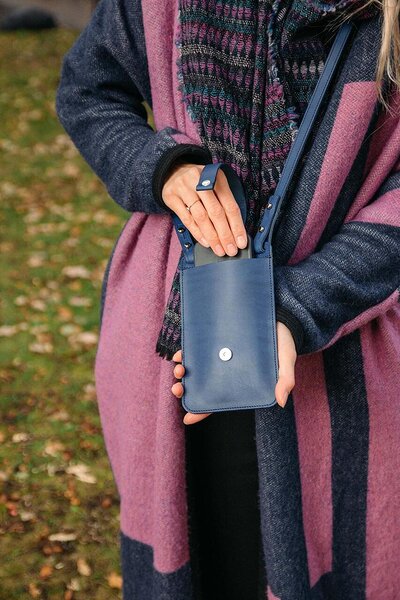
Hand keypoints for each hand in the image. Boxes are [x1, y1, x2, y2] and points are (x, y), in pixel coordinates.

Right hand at [162, 163, 247, 255]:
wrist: (172, 170)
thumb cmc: (198, 182)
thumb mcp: (214, 184)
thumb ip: (224, 202)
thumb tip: (234, 230)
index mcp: (216, 177)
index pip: (230, 205)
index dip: (237, 226)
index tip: (241, 241)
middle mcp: (199, 181)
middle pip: (216, 212)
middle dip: (225, 235)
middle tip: (231, 250)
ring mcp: (184, 188)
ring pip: (201, 217)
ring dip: (212, 236)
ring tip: (219, 249)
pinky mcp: (171, 197)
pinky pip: (186, 219)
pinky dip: (197, 232)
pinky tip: (205, 242)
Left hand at [171, 321, 296, 424]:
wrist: (280, 315)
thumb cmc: (283, 341)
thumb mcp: (286, 360)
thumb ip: (285, 380)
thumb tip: (280, 402)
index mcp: (240, 383)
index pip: (219, 401)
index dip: (203, 411)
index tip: (187, 418)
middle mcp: (226, 371)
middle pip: (200, 386)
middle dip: (185, 390)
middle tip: (178, 389)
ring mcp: (217, 355)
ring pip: (195, 368)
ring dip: (182, 372)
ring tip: (180, 370)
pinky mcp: (214, 338)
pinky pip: (195, 348)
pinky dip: (186, 353)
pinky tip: (180, 354)